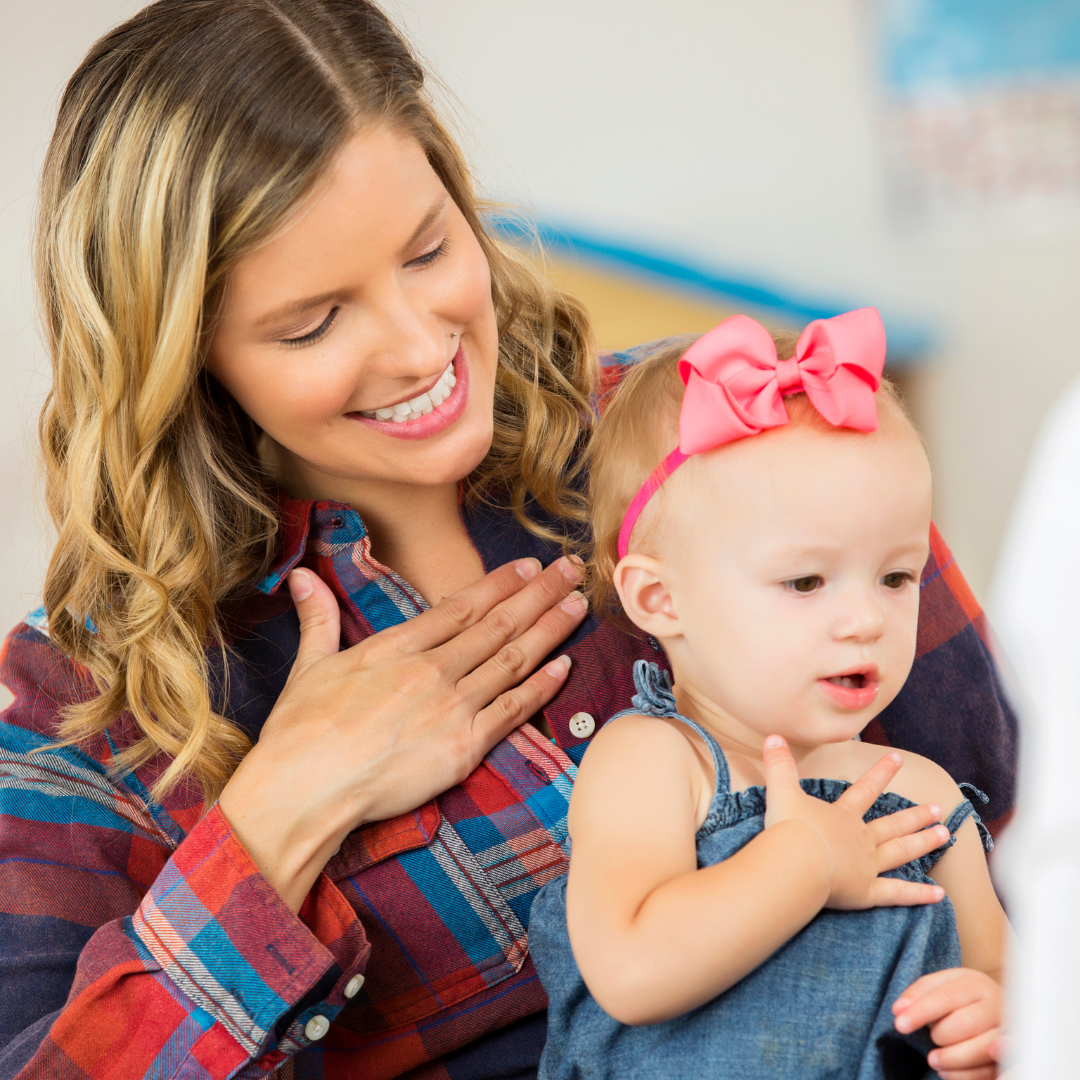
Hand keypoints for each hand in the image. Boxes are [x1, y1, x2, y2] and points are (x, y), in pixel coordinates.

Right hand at [219, 556, 586, 911]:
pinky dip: (541, 686)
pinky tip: (564, 666)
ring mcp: (451, 706)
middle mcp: (431, 669)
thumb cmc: (300, 733)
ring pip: (513, 659)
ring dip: (550, 629)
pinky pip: (513, 710)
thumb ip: (318, 618)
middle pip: (498, 623)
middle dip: (539, 593)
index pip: (461, 605)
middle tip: (570, 569)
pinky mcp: (464, 746)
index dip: (501, 583)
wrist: (305, 789)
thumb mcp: (308, 667)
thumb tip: (301, 577)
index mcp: (397, 647)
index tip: (528, 566)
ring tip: (577, 605)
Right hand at [762, 735, 947, 910]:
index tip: (898, 758)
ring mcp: (867, 866)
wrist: (795, 863)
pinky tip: (939, 895)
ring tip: (944, 835)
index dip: (881, 772)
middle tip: (937, 809)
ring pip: (901, 852)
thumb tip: (772, 736)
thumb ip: (778, 764)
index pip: (865, 789)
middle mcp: (860, 839)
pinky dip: (918, 895)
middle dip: (914, 815)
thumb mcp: (781, 791)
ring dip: (923, 843)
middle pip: (892, 824)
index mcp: (842, 816)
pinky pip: (897, 893)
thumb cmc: (789, 828)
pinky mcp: (866, 892)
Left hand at [893, 968, 1002, 1079]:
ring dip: (951, 1059)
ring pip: (982, 1049)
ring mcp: (1009, 1032)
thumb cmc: (962, 998)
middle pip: (966, 1023)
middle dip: (940, 1035)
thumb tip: (898, 1010)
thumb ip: (918, 993)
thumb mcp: (940, 986)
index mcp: (976, 983)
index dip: (921, 1012)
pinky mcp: (1013, 1058)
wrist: (997, 1010)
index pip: (946, 996)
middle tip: (929, 1041)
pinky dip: (965, 1075)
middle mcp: (996, 1005)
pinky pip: (991, 1071)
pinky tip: (947, 1072)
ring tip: (933, 1060)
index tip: (900, 1024)